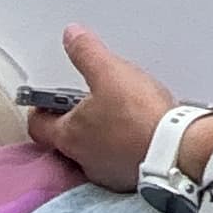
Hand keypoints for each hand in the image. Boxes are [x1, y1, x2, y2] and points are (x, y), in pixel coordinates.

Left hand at [25, 24, 212, 192]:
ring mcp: (104, 170)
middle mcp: (82, 157)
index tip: (44, 100)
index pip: (38, 125)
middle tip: (83, 102)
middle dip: (72, 120)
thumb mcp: (110, 72)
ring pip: (91, 151)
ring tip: (114, 115)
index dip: (39, 110)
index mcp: (69, 134)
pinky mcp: (127, 176)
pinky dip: (120, 147)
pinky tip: (135, 134)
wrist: (173, 149)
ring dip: (98, 135)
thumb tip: (71, 36)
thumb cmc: (138, 115)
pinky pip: (116, 160)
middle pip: (64, 139)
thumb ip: (87, 53)